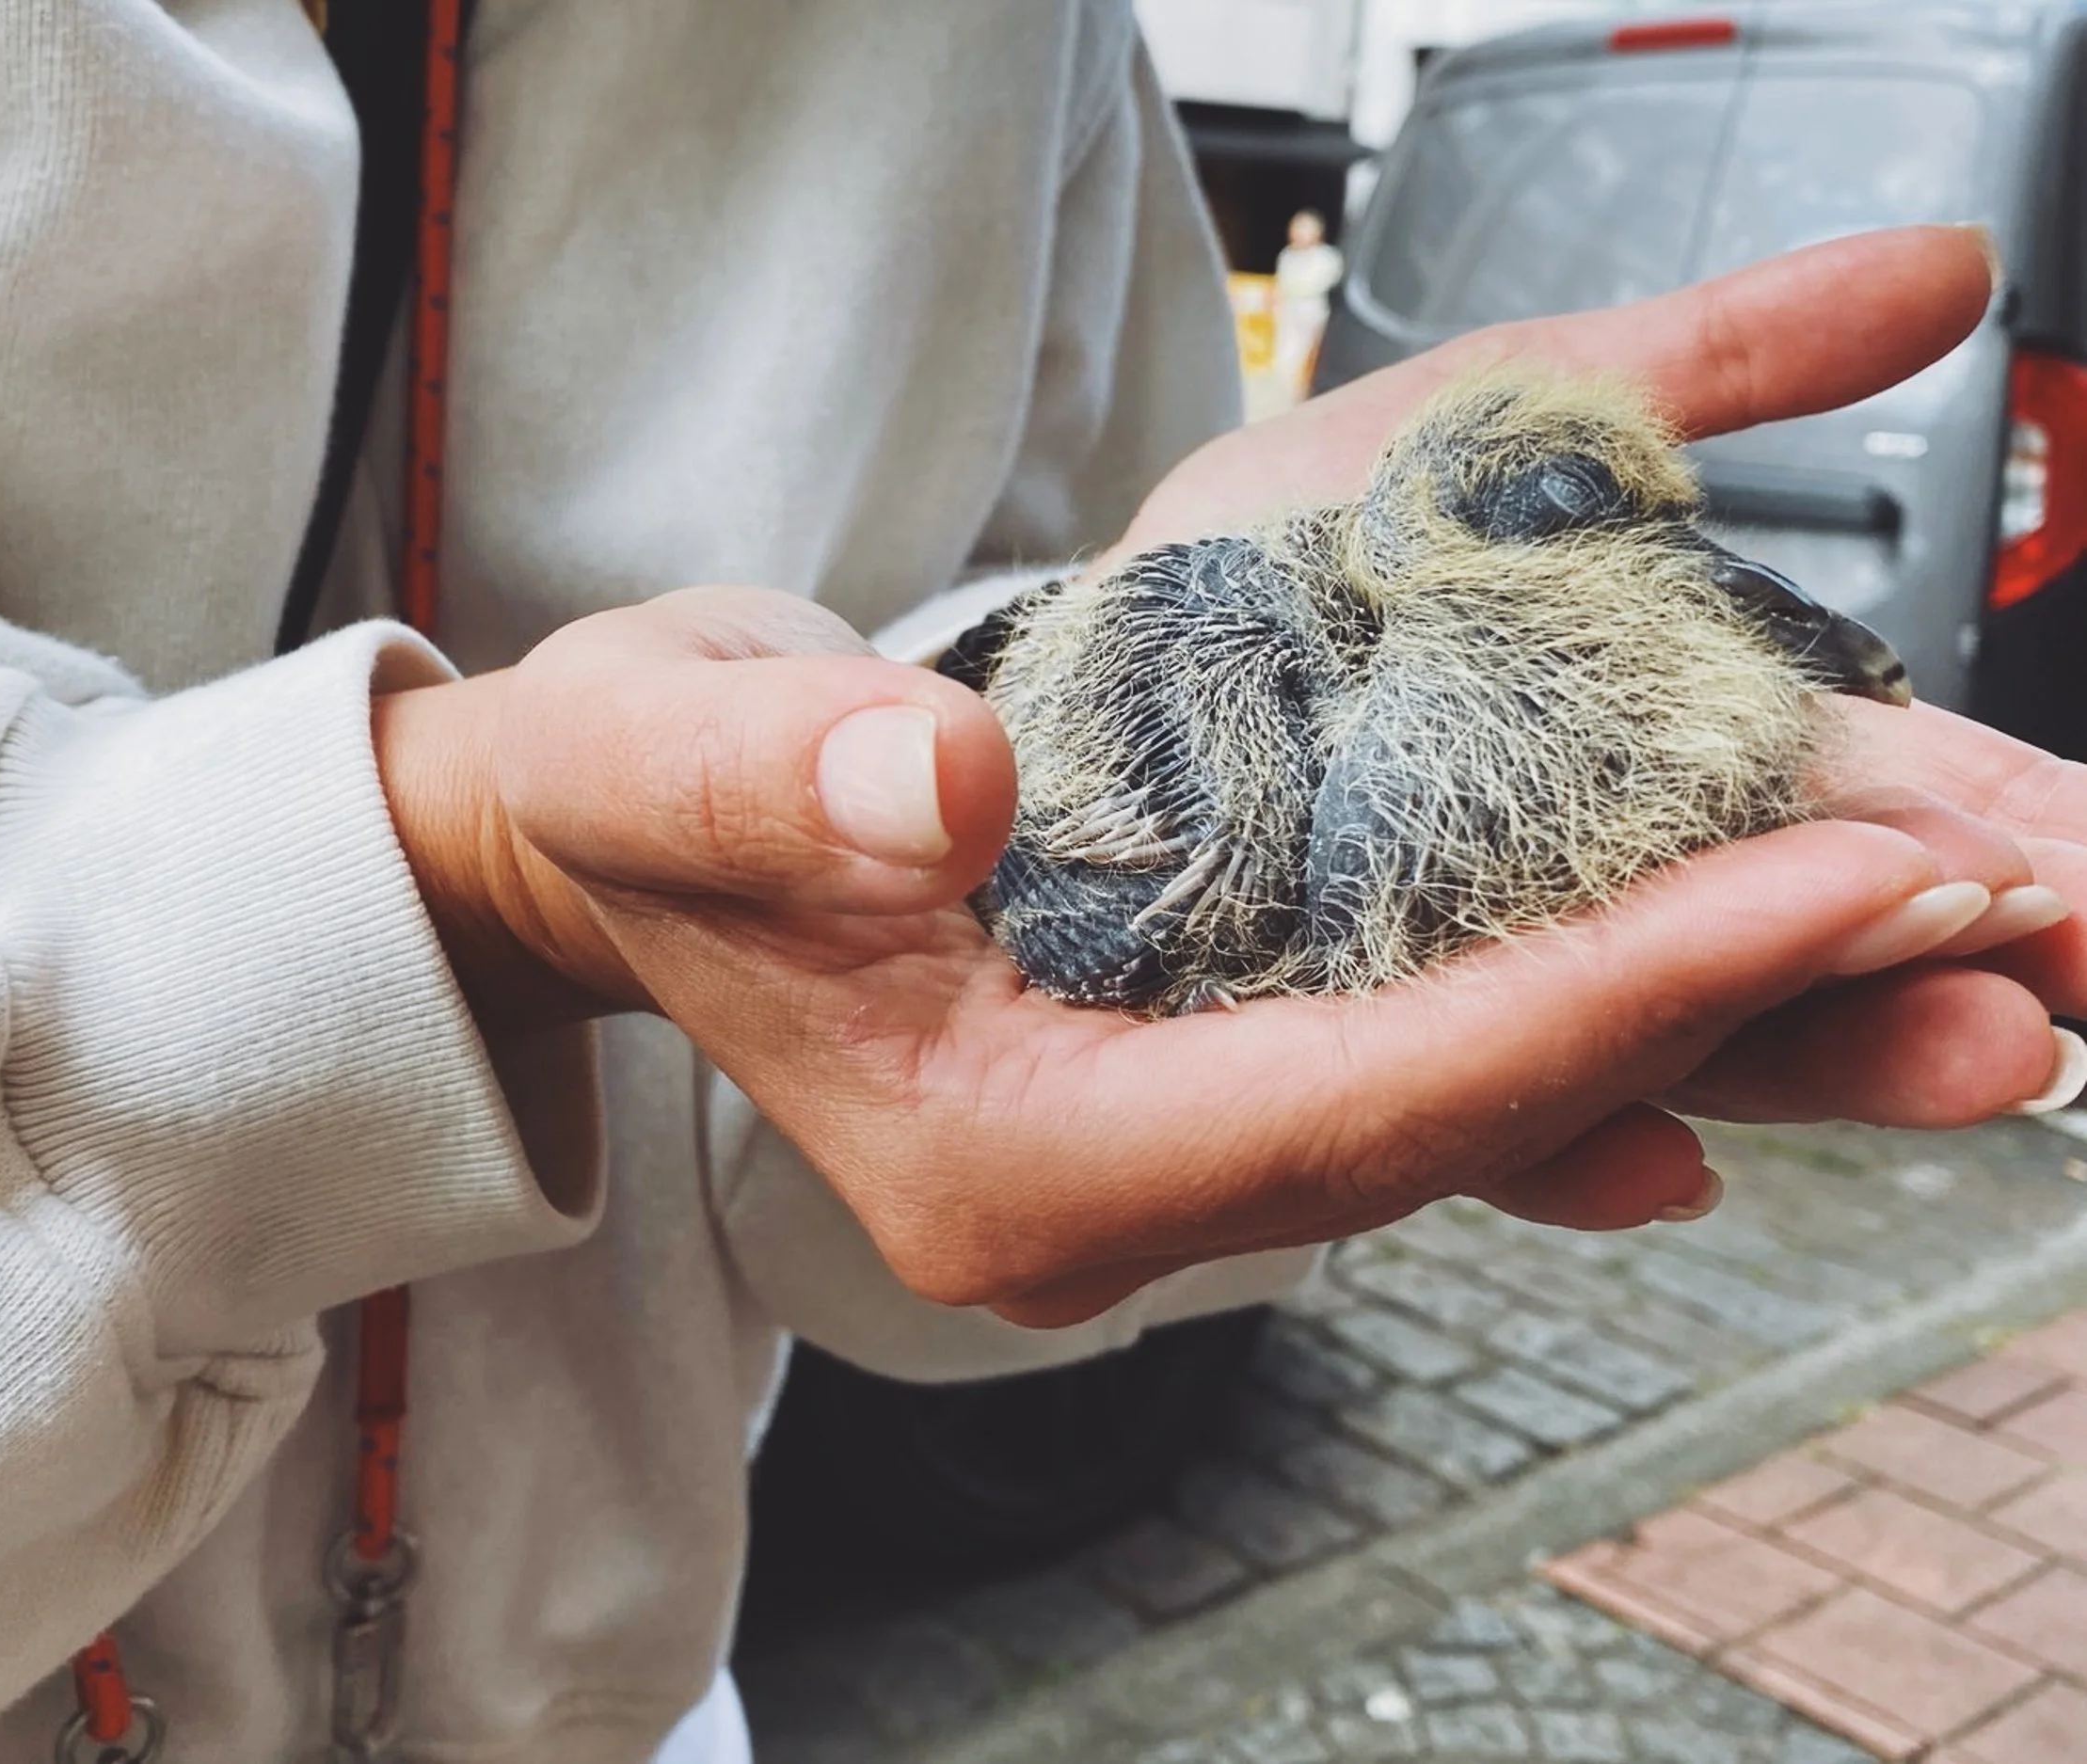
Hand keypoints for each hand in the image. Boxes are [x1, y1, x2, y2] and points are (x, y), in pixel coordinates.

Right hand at [373, 226, 2081, 1326]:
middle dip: (1720, 1026)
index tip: (1822, 889)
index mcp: (998, 1159)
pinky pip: (1423, 1077)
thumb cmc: (638, 805)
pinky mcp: (1194, 1086)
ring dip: (1700, 1032)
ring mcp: (1159, 1157)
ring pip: (1471, 1114)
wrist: (621, 852)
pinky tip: (1732, 1026)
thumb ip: (783, 782)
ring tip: (1929, 952)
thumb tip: (949, 789)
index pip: (1348, 1100)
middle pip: (1461, 1130)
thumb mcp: (662, 761)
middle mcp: (1103, 1199)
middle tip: (1974, 919)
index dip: (1596, 1001)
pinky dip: (1581, 1035)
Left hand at [1119, 222, 2086, 1133]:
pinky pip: (1446, 1122)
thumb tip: (1943, 269)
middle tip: (2066, 969)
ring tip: (1974, 1052)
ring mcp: (1451, 985)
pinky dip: (1560, 1145)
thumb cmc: (1250, 566)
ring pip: (1655, 1041)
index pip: (1824, 796)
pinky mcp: (1327, 1065)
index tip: (2067, 852)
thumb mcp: (1490, 428)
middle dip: (1929, 955)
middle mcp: (1555, 874)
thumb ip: (1707, 368)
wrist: (1046, 683)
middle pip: (1768, 930)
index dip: (1960, 821)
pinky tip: (1659, 1166)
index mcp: (1622, 739)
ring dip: (1814, 1056)